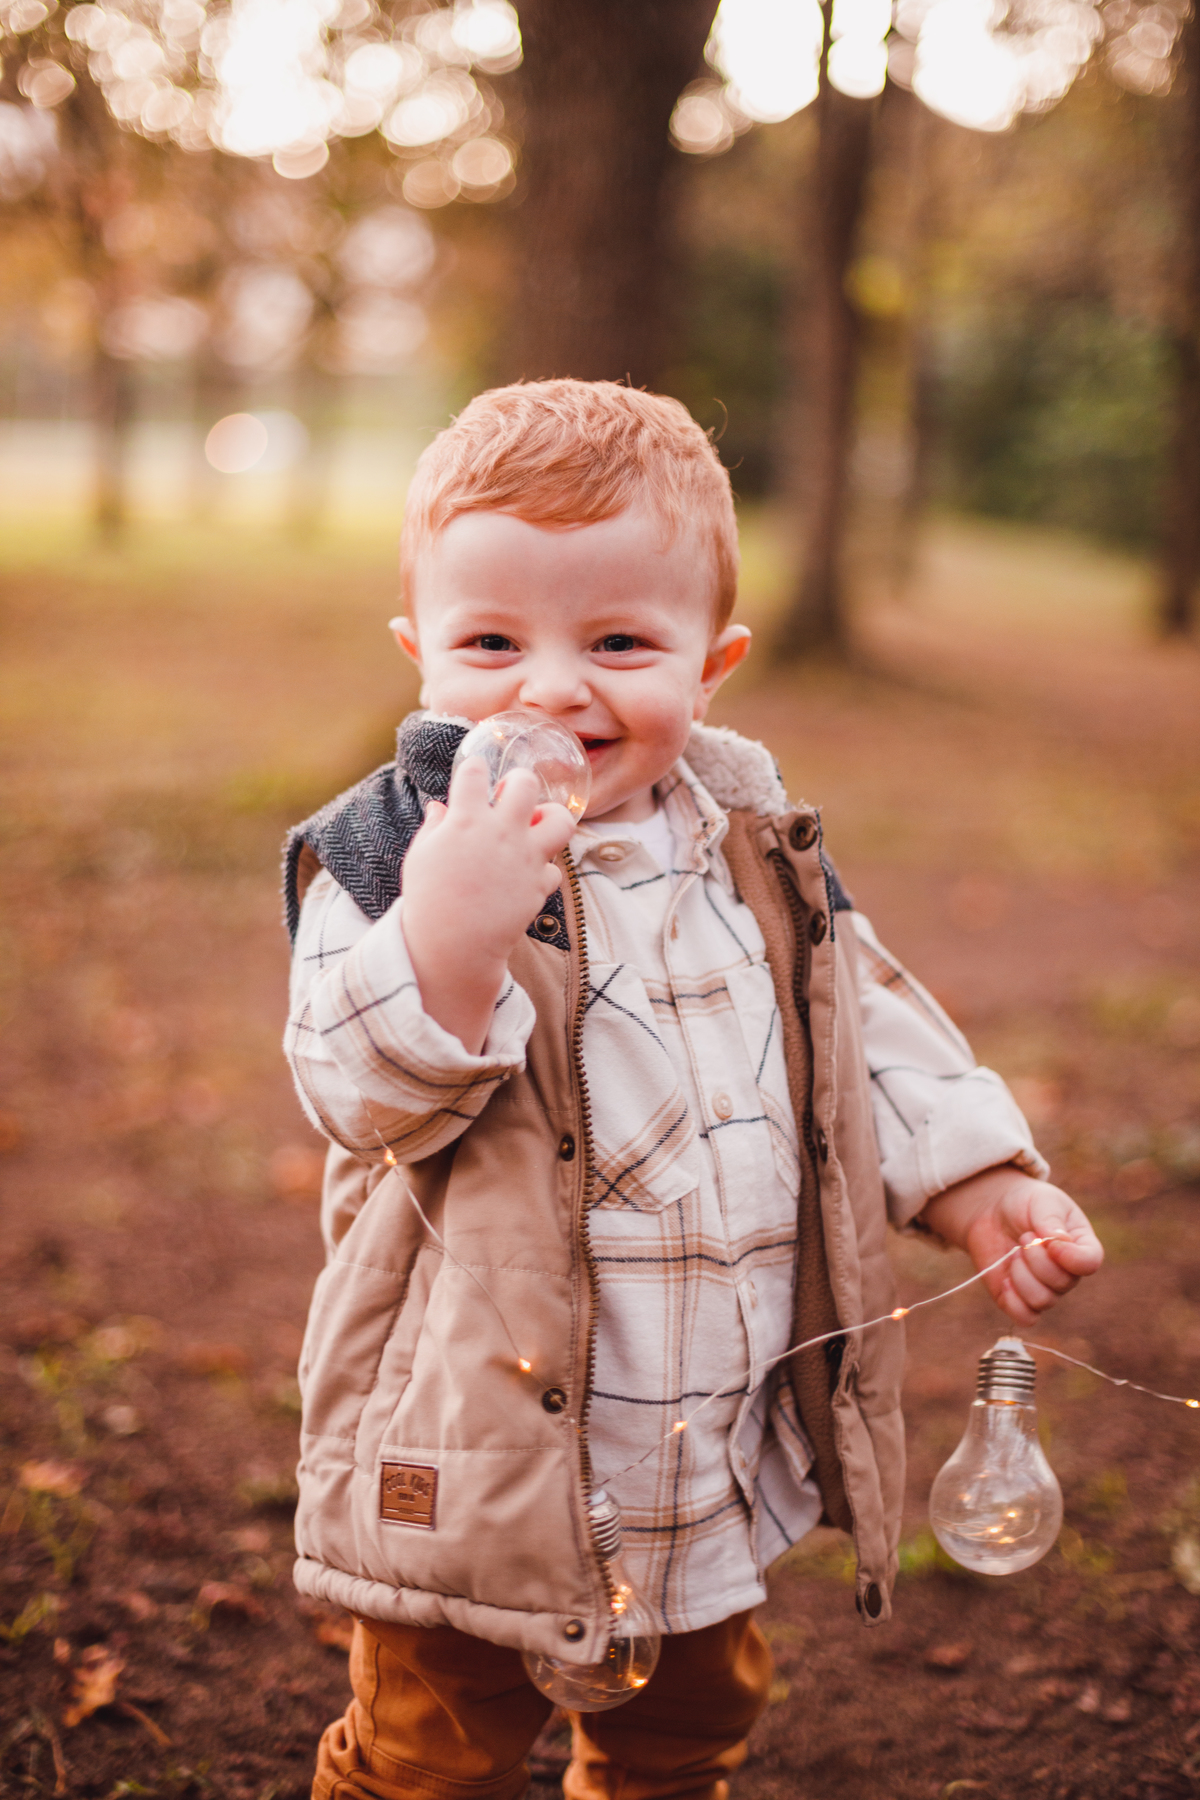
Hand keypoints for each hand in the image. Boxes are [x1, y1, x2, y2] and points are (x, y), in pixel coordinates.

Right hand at [401, 758, 575, 1052]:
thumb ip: (435, 827)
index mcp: (466, 820)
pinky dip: (542, 872)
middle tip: (510, 795)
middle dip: (520, 782)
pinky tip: (526, 877)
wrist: (451, 946)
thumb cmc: (428, 900)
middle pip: (526, 783)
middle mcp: (500, 832)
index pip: (474, 771)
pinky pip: (554, 869)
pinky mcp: (538, 885)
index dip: (474, 769)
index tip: (473, 775)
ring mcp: (524, 857)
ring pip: (561, 820)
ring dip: (551, 818)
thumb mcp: (421, 857)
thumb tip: (440, 807)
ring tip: (535, 827)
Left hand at [919, 1165, 1103, 1326]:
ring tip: (1014, 1252)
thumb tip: (1060, 1241)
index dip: (1070, 1257)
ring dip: (1021, 1275)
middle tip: (1023, 1236)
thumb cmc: (1024, 1203)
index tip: (1049, 1241)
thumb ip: (1050, 1218)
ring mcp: (1045, 1288)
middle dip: (1036, 1258)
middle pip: (1062, 1283)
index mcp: (1080, 1245)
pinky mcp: (1020, 1300)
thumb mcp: (1041, 1200)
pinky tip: (1004, 1278)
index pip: (1090, 1262)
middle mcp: (1067, 1272)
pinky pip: (1025, 1318)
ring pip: (1042, 1300)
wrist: (993, 1211)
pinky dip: (1013, 1301)